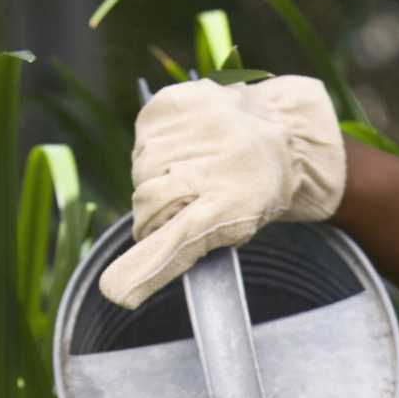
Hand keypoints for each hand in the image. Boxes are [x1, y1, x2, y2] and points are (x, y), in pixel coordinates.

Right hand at [98, 76, 346, 310]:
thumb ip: (191, 246)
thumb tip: (125, 285)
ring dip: (157, 177)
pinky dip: (157, 146)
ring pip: (141, 171)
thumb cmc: (255, 191)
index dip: (147, 269)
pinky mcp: (174, 104)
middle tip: (188, 202)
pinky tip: (188, 144)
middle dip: (153, 215)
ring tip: (193, 167)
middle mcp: (209, 168)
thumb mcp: (238, 228)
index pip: (178, 243)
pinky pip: (143, 138)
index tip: (117, 293)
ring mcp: (190, 131)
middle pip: (146, 206)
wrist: (281, 131)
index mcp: (230, 210)